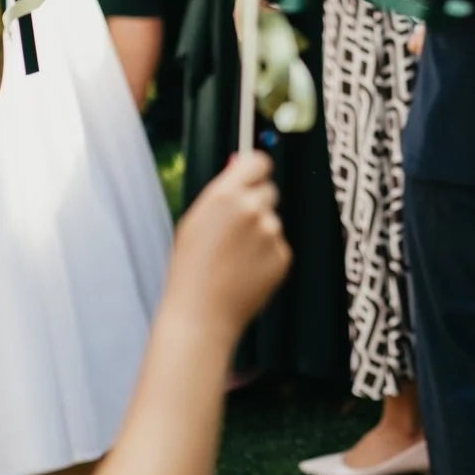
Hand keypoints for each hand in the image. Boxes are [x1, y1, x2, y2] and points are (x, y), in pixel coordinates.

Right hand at [169, 150, 289, 331]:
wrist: (201, 313)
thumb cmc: (191, 269)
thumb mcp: (194, 221)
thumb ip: (220, 192)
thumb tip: (238, 164)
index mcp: (225, 196)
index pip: (258, 161)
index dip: (256, 169)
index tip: (253, 178)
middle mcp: (251, 209)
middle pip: (269, 191)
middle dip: (257, 204)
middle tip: (236, 230)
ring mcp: (271, 233)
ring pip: (273, 221)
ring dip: (260, 233)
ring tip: (236, 258)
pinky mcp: (283, 256)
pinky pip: (278, 246)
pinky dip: (267, 256)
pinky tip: (246, 271)